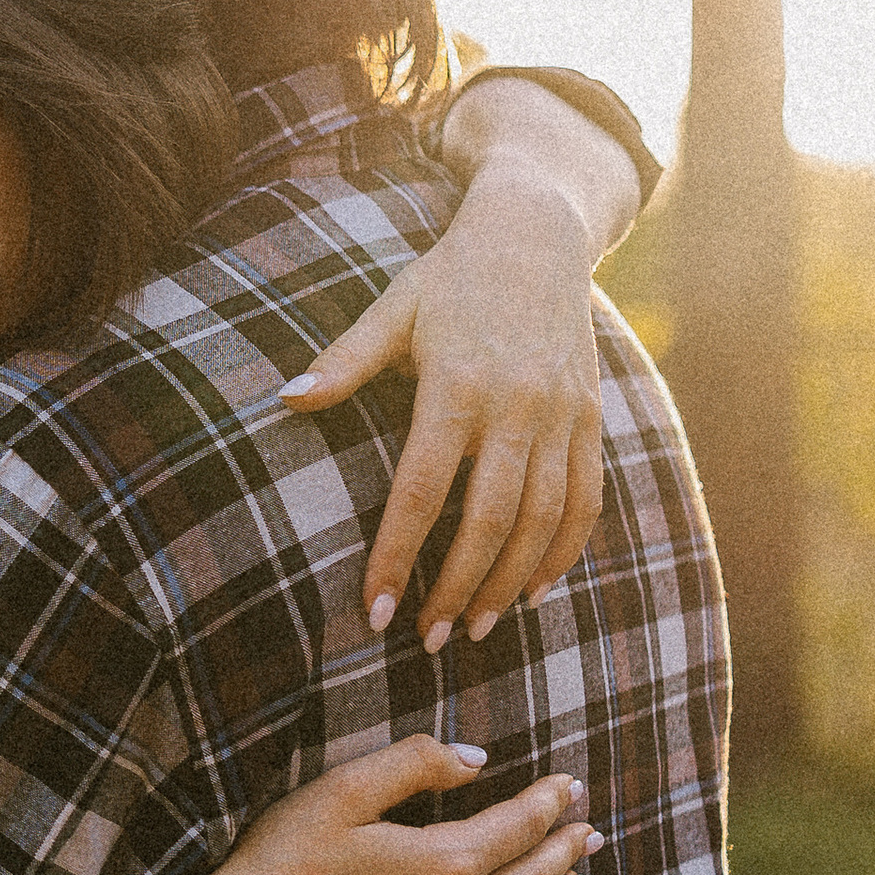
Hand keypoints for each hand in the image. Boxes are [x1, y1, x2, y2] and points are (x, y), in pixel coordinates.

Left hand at [284, 170, 604, 653]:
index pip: (422, 490)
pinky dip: (563, 552)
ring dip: (508, 583)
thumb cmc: (452, 277)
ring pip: (541, 520)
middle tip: (428, 641)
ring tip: (476, 629)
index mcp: (458, 383)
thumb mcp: (394, 307)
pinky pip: (585, 500)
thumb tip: (284, 400)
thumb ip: (345, 361)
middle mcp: (516, 405)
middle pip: (488, 520)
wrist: (540, 233)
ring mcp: (561, 415)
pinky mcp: (590, 419)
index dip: (396, 556)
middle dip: (456, 588)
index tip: (373, 611)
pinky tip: (534, 591)